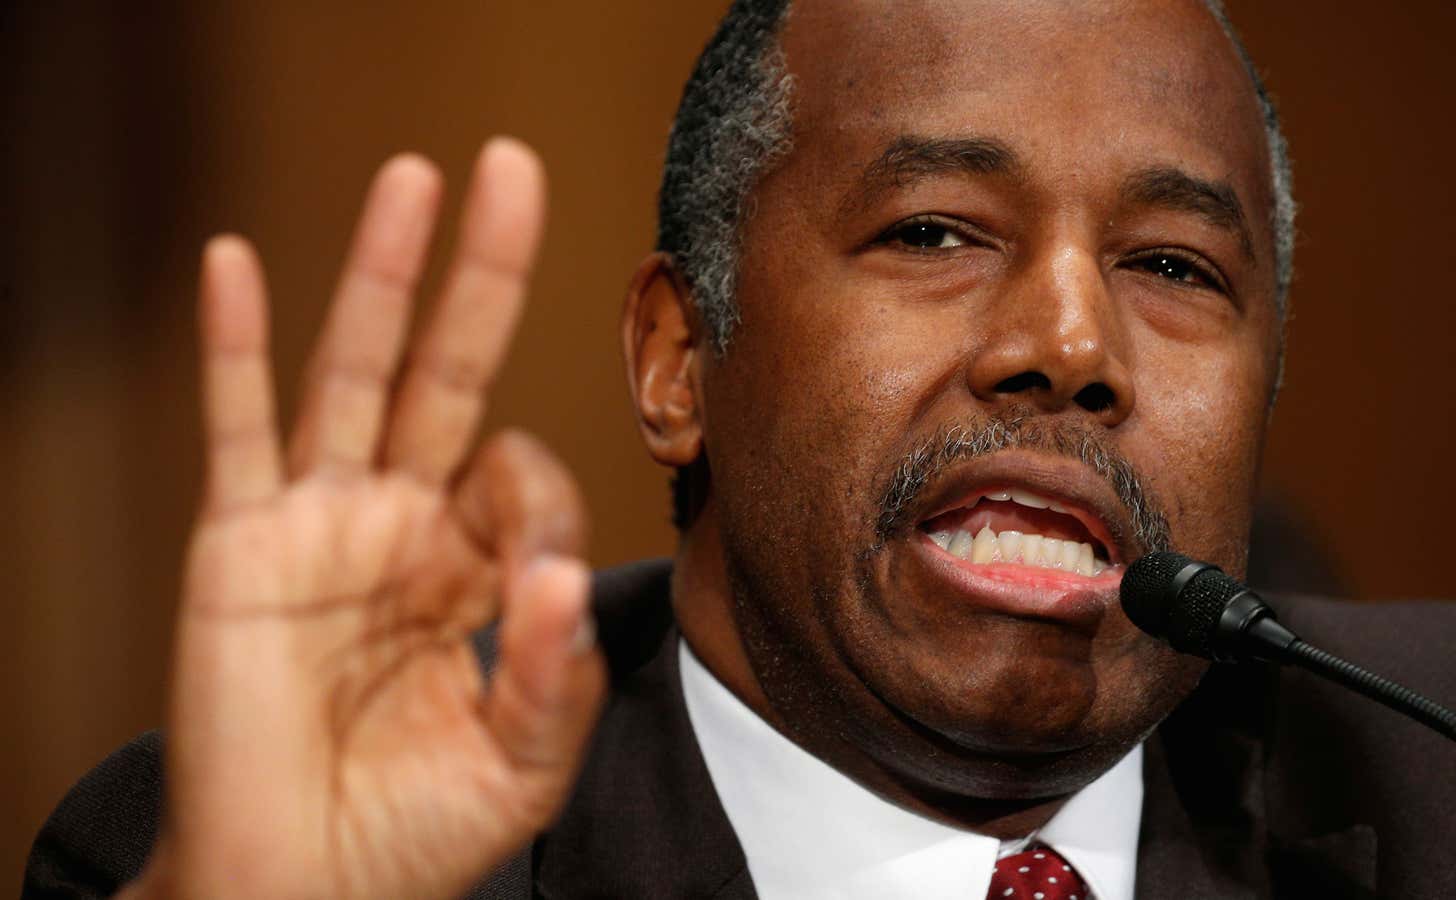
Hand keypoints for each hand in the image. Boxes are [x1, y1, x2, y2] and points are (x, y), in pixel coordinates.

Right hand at [128, 139, 604, 898]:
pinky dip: (231, 345)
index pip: (526, 482)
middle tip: (514, 172)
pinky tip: (234, 261)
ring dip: (383, 274)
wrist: (300, 886)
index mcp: (473, 568)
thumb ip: (555, 675)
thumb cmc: (412, 828)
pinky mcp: (241, 544)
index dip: (542, 512)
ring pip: (356, 372)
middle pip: (450, 371)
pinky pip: (238, 429)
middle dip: (485, 276)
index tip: (530, 587)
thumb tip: (557, 579)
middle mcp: (401, 524)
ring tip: (415, 179)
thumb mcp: (520, 762)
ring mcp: (322, 523)